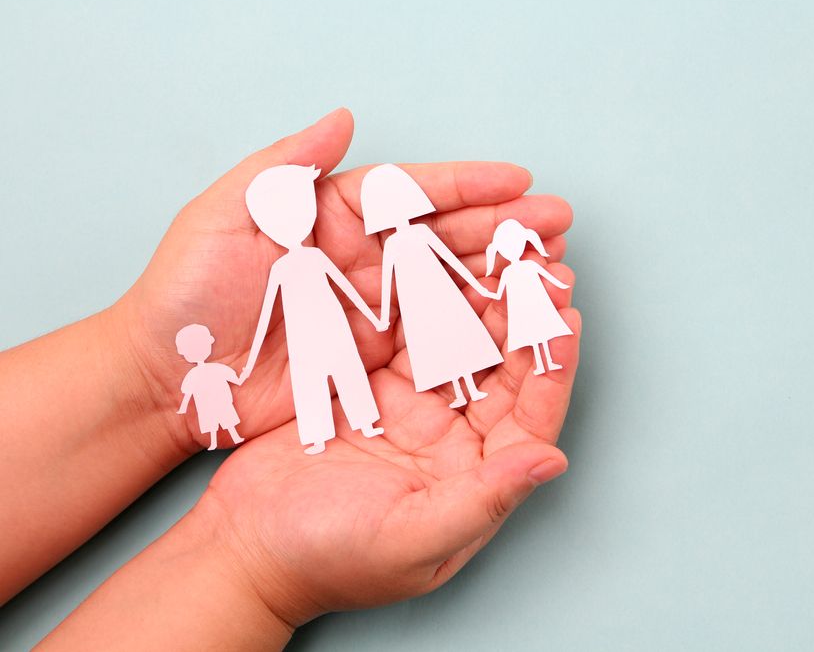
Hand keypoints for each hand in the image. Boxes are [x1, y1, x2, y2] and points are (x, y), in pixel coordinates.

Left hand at [112, 107, 572, 452]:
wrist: (166, 382)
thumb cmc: (187, 296)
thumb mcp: (225, 216)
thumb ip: (286, 169)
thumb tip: (344, 118)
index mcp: (328, 216)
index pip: (409, 193)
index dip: (466, 185)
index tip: (518, 180)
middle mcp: (359, 257)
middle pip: (443, 236)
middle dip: (503, 228)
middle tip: (557, 225)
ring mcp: (370, 308)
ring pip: (448, 283)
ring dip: (500, 274)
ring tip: (552, 266)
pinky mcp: (371, 357)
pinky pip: (432, 336)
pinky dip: (475, 326)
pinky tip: (512, 319)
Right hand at [194, 268, 579, 622]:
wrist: (245, 545)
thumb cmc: (327, 559)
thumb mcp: (412, 539)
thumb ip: (484, 500)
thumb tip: (553, 461)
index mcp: (476, 478)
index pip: (529, 417)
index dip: (552, 368)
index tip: (566, 320)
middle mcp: (455, 440)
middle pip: (503, 371)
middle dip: (525, 320)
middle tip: (542, 267)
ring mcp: (415, 410)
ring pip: (461, 346)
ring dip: (483, 303)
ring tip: (503, 256)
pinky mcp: (374, 387)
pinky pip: (411, 336)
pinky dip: (429, 302)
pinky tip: (441, 267)